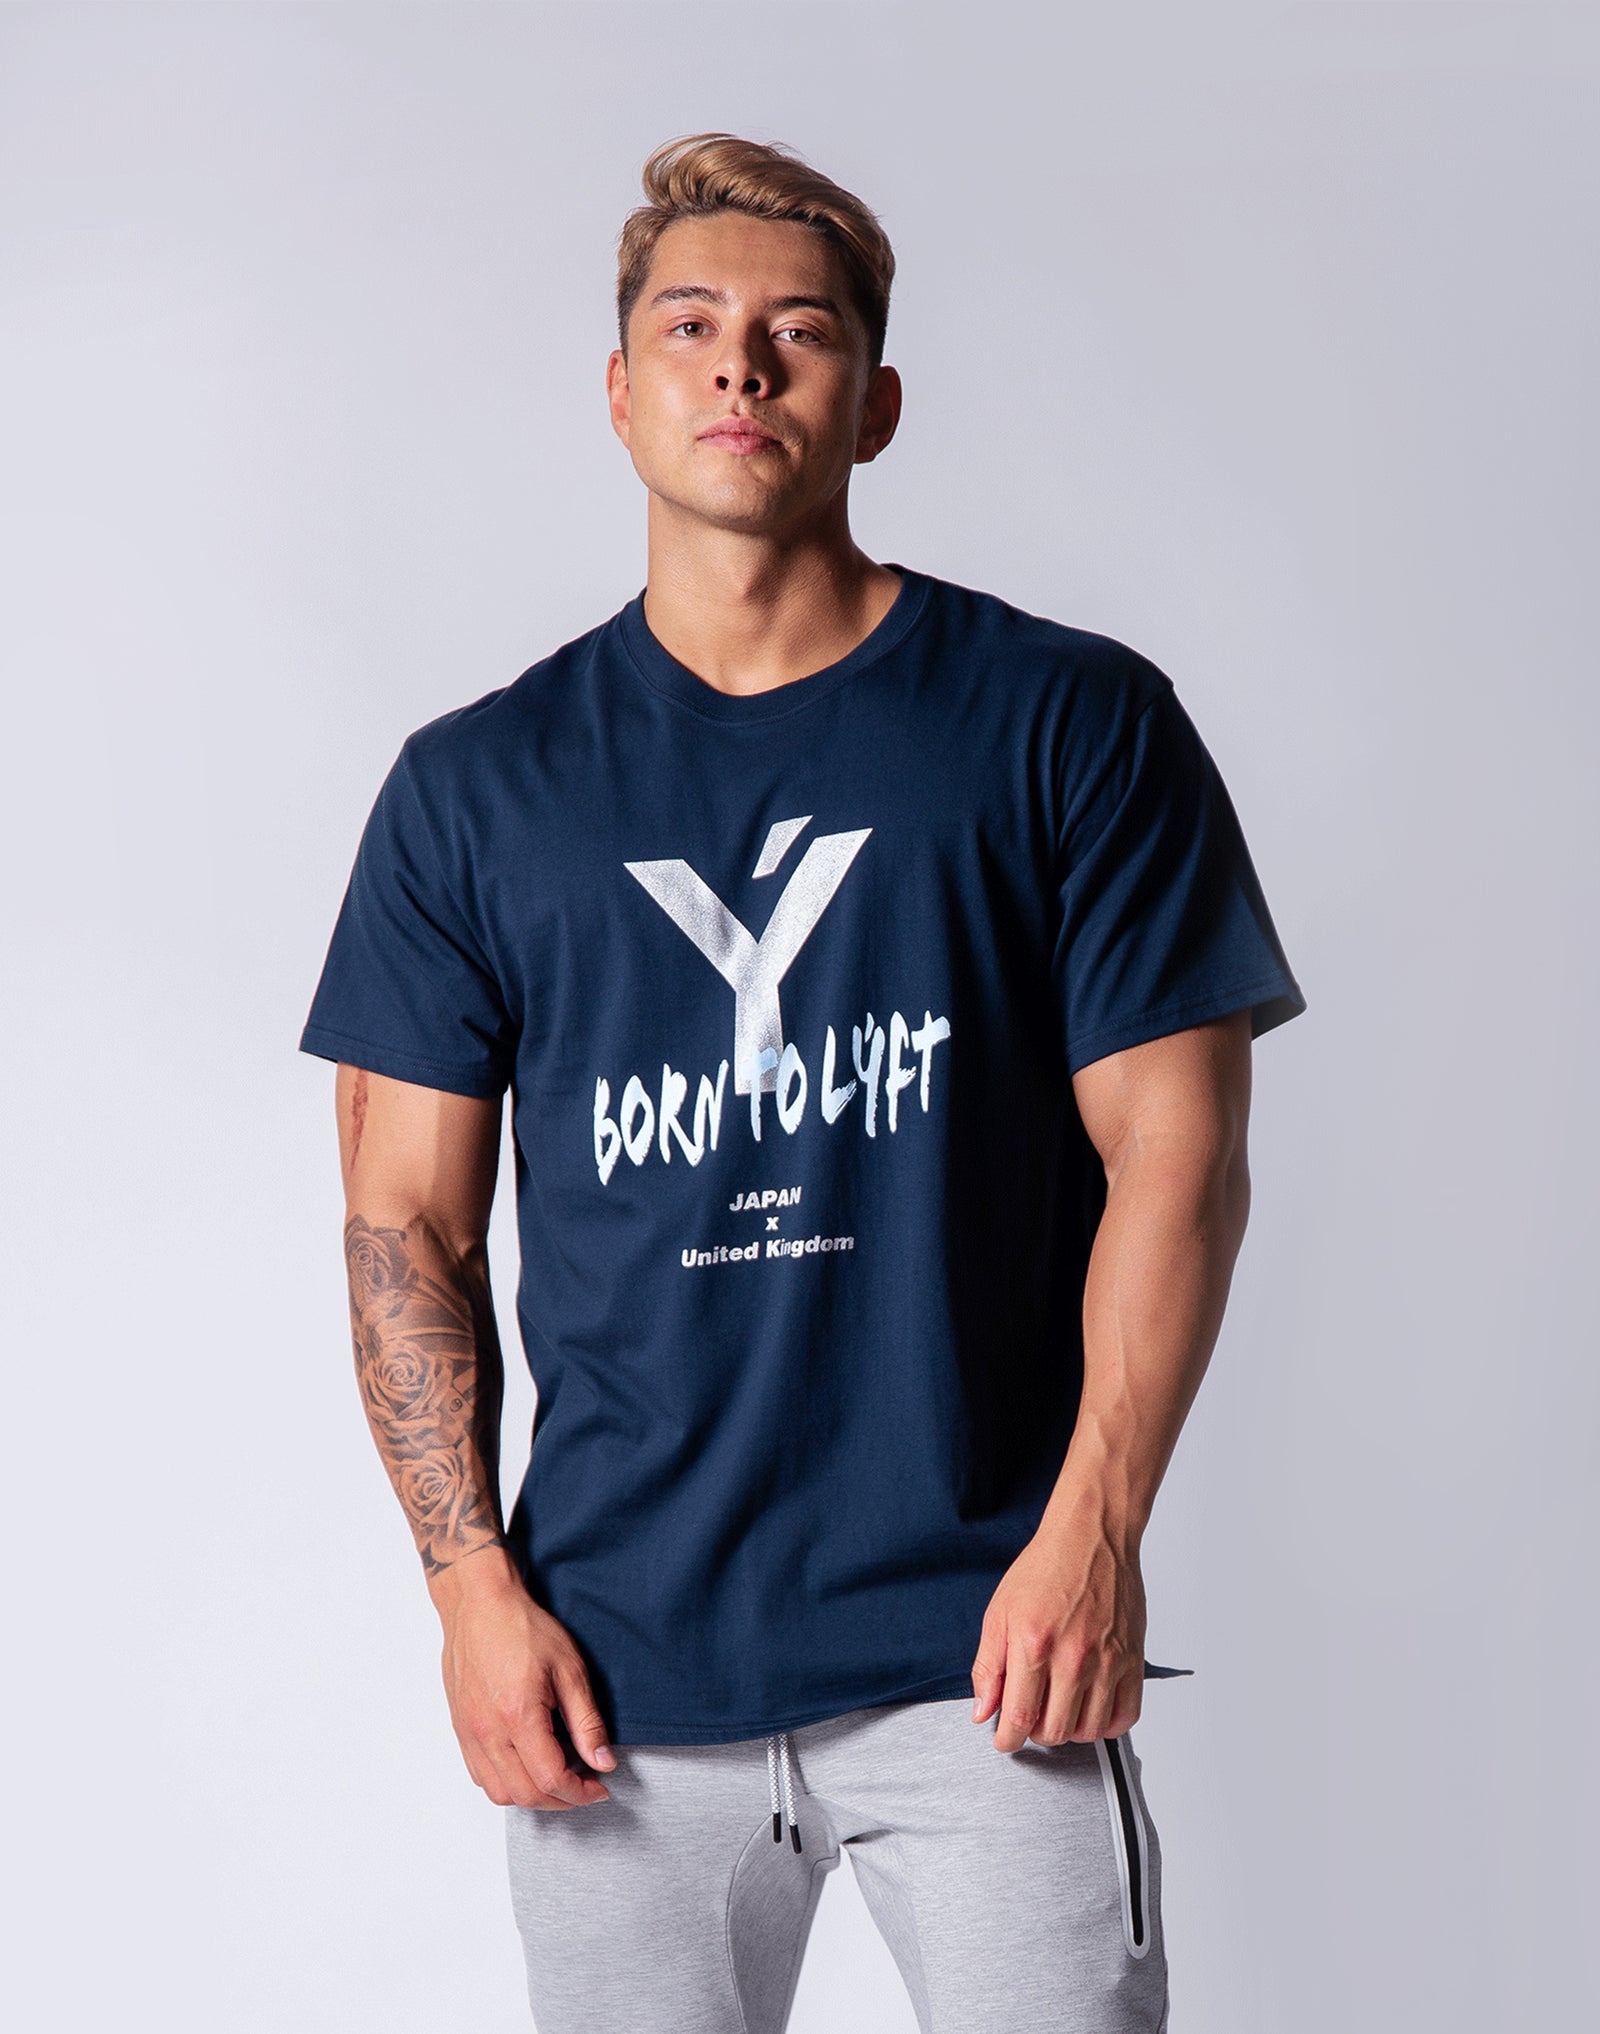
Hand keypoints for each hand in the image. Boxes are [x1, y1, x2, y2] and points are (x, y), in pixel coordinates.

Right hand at [427, 1546, 617, 1808]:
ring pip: (500, 1793)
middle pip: (526, 1794)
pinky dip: (507, 1784)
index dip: (580, 1792)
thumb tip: (603, 1762)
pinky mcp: (461, 1730)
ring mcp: (469, 1733)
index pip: (551, 1778)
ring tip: (558, 1776)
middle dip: (561, 1800)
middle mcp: (488, 1731)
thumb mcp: (570, 1669)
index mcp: (518, 1715)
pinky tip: (527, 1765)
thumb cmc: (523, 1628)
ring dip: (533, 1797)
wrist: (479, 1606)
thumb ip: (587, 1722)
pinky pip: (481, 1776)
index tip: (599, 1786)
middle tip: (584, 1784)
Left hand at [970, 1518, 1146, 1750]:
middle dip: (1035, 1734)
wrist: (1090, 1537)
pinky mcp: (1133, 1660)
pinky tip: (1090, 1708)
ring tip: (1058, 1709)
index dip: (1007, 1740)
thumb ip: (988, 1666)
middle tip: (1030, 1716)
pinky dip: (1106, 1724)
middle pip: (1054, 1732)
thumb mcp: (999, 1612)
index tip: (1004, 1739)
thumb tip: (982, 1710)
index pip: (1018, 1719)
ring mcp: (1107, 1661)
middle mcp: (1073, 1657)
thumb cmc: (1045, 1568)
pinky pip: (1125, 1717)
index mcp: (1034, 1644)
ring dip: (1069, 1730)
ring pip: (1088, 1731)